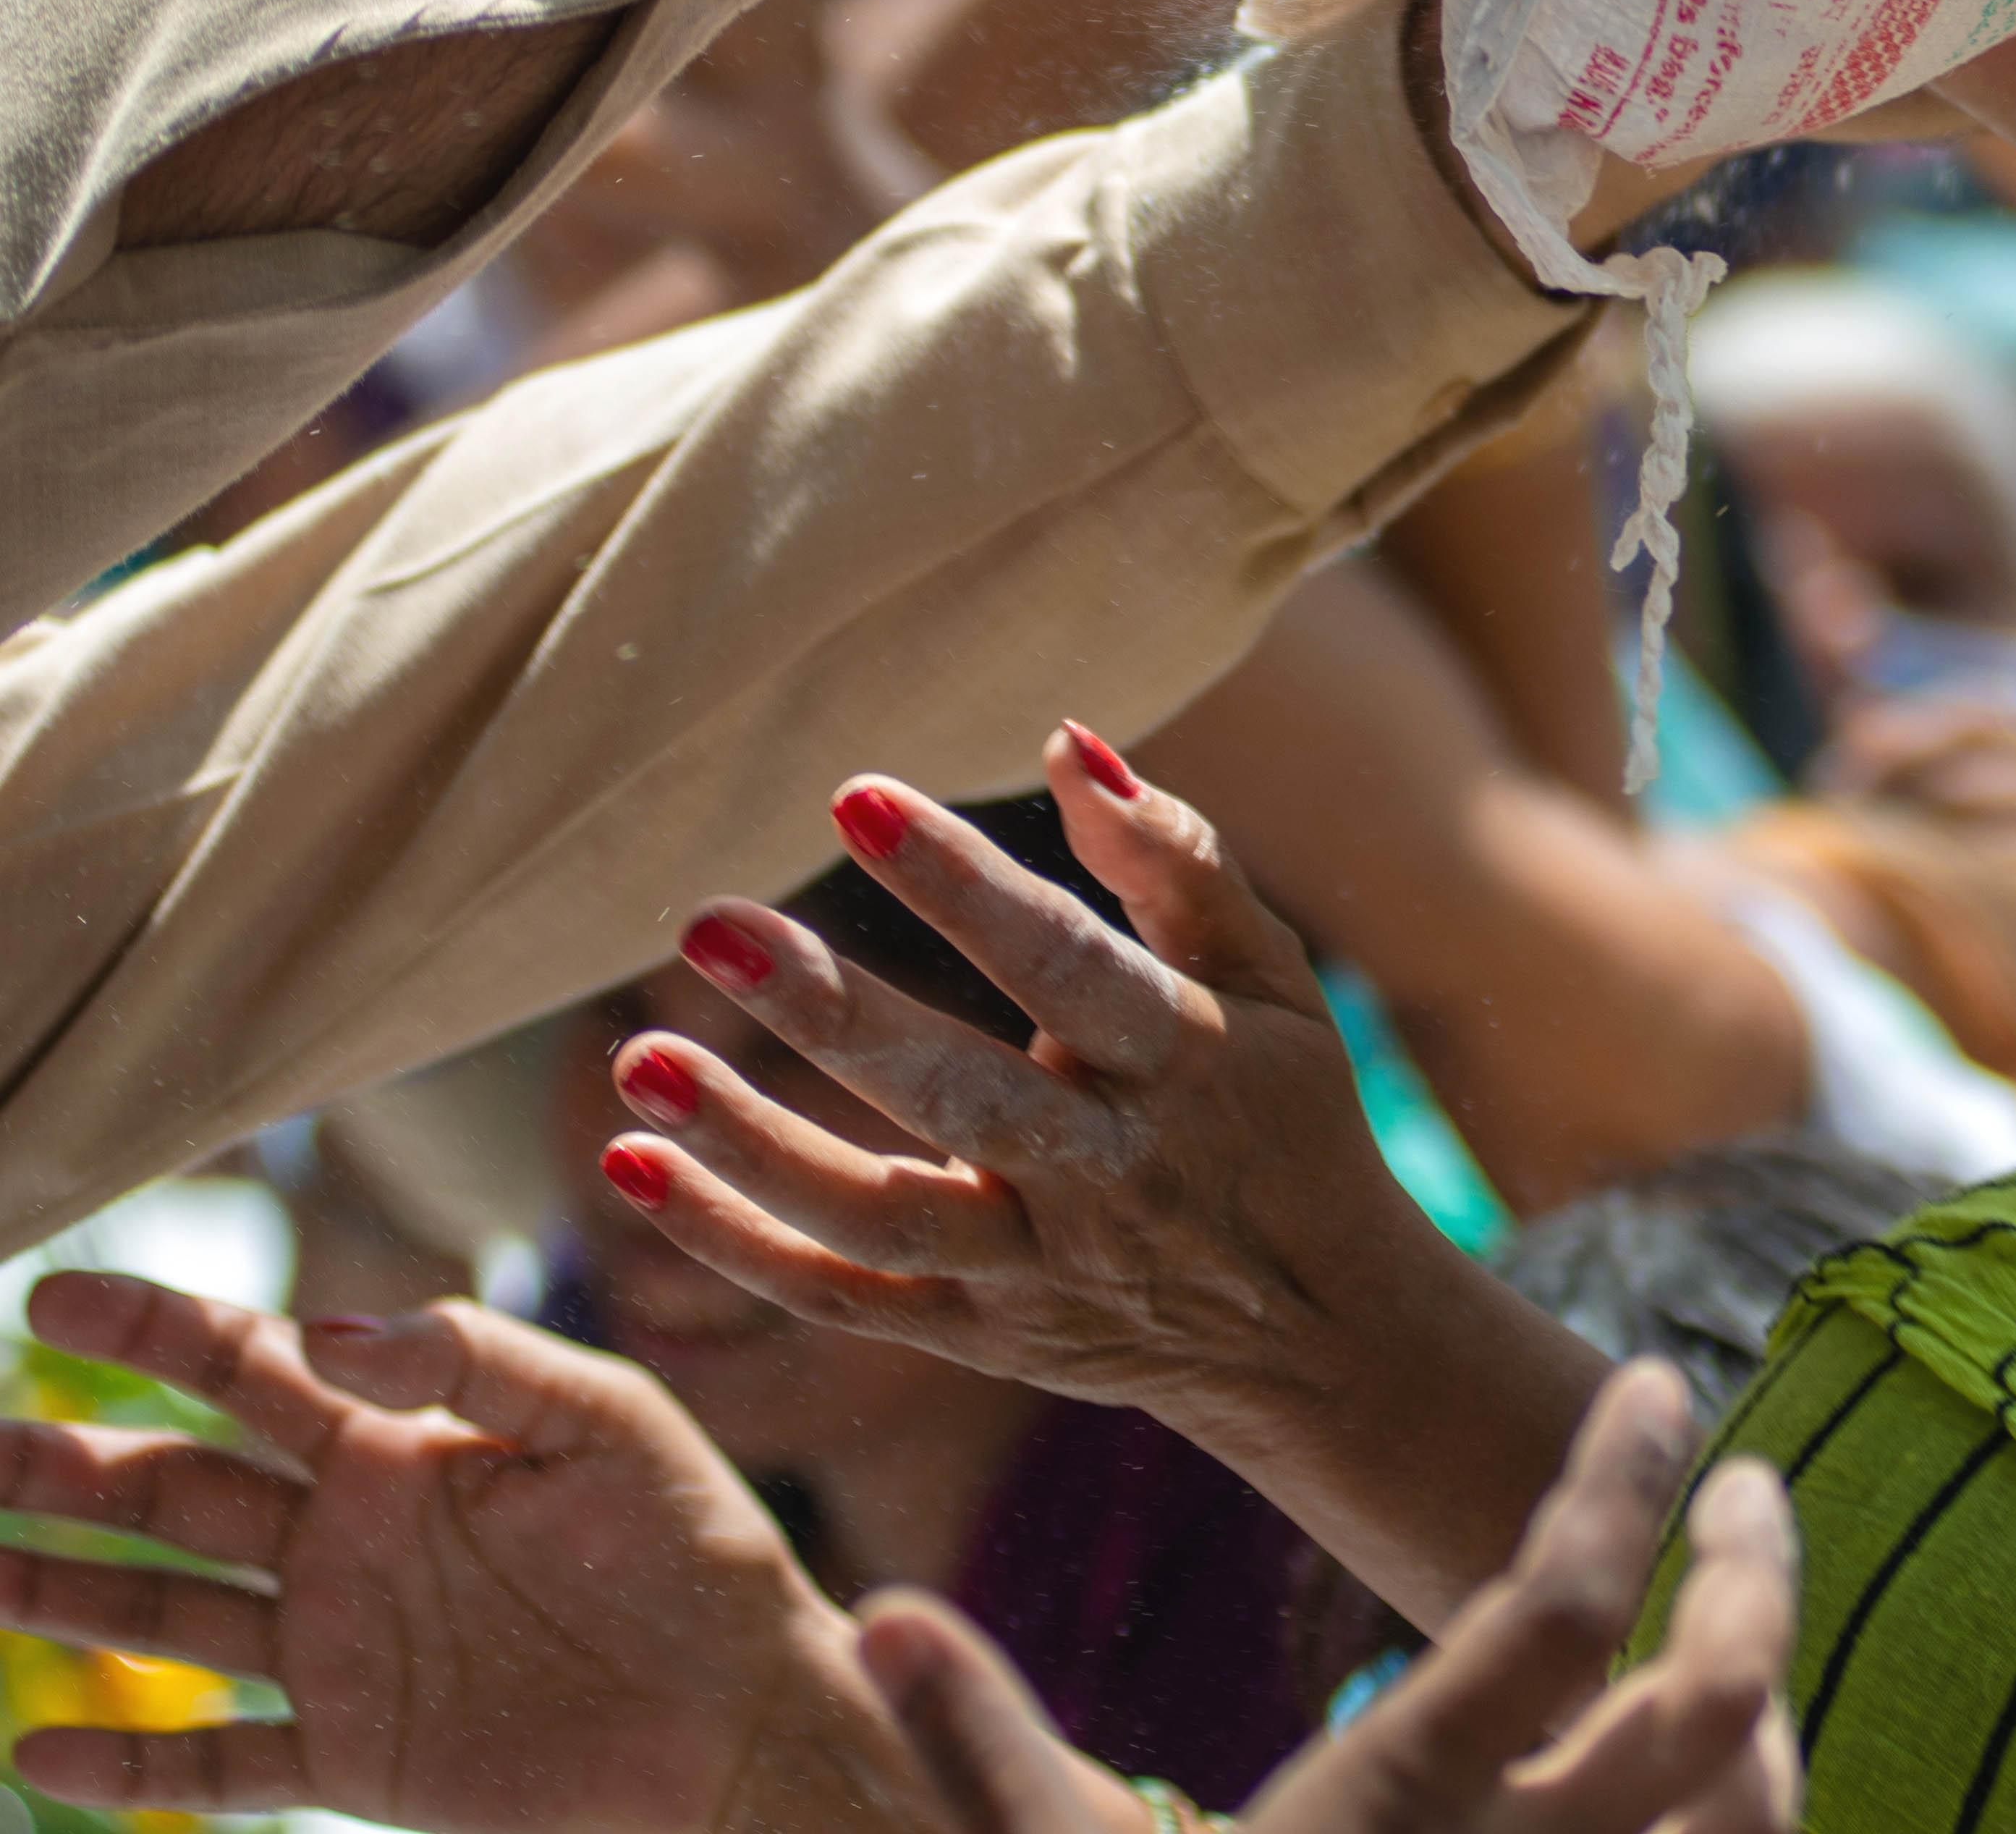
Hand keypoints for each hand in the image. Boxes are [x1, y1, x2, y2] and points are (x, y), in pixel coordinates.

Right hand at [0, 1276, 911, 1833]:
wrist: (740, 1697)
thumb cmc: (691, 1538)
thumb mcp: (598, 1418)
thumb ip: (473, 1361)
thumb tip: (321, 1327)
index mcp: (408, 1436)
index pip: (257, 1368)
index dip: (158, 1330)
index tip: (56, 1291)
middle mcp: (354, 1534)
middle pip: (182, 1488)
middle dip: (72, 1465)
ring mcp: (344, 1648)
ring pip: (172, 1611)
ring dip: (68, 1588)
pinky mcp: (357, 1758)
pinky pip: (220, 1765)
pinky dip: (131, 1760)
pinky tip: (39, 1745)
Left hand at [606, 726, 1615, 1626]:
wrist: (1314, 1333)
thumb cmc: (1283, 1107)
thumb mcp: (1268, 975)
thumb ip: (1174, 857)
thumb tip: (1065, 740)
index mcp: (1179, 1060)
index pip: (1062, 965)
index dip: (960, 885)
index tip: (853, 797)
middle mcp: (1103, 1171)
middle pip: (954, 1097)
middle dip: (828, 1016)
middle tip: (706, 924)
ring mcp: (1034, 1270)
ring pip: (877, 1215)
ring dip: (749, 1142)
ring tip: (634, 1059)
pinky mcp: (977, 1342)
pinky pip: (842, 1296)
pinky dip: (735, 1242)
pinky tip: (636, 1166)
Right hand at [859, 1364, 1796, 1833]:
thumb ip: (983, 1754)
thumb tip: (876, 1616)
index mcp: (1392, 1821)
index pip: (1555, 1609)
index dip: (1620, 1481)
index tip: (1651, 1380)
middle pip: (1714, 1702)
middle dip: (1756, 1572)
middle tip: (1749, 1481)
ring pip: (1755, 1813)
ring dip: (1765, 1699)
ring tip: (1739, 1602)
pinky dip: (1745, 1820)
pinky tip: (1721, 1762)